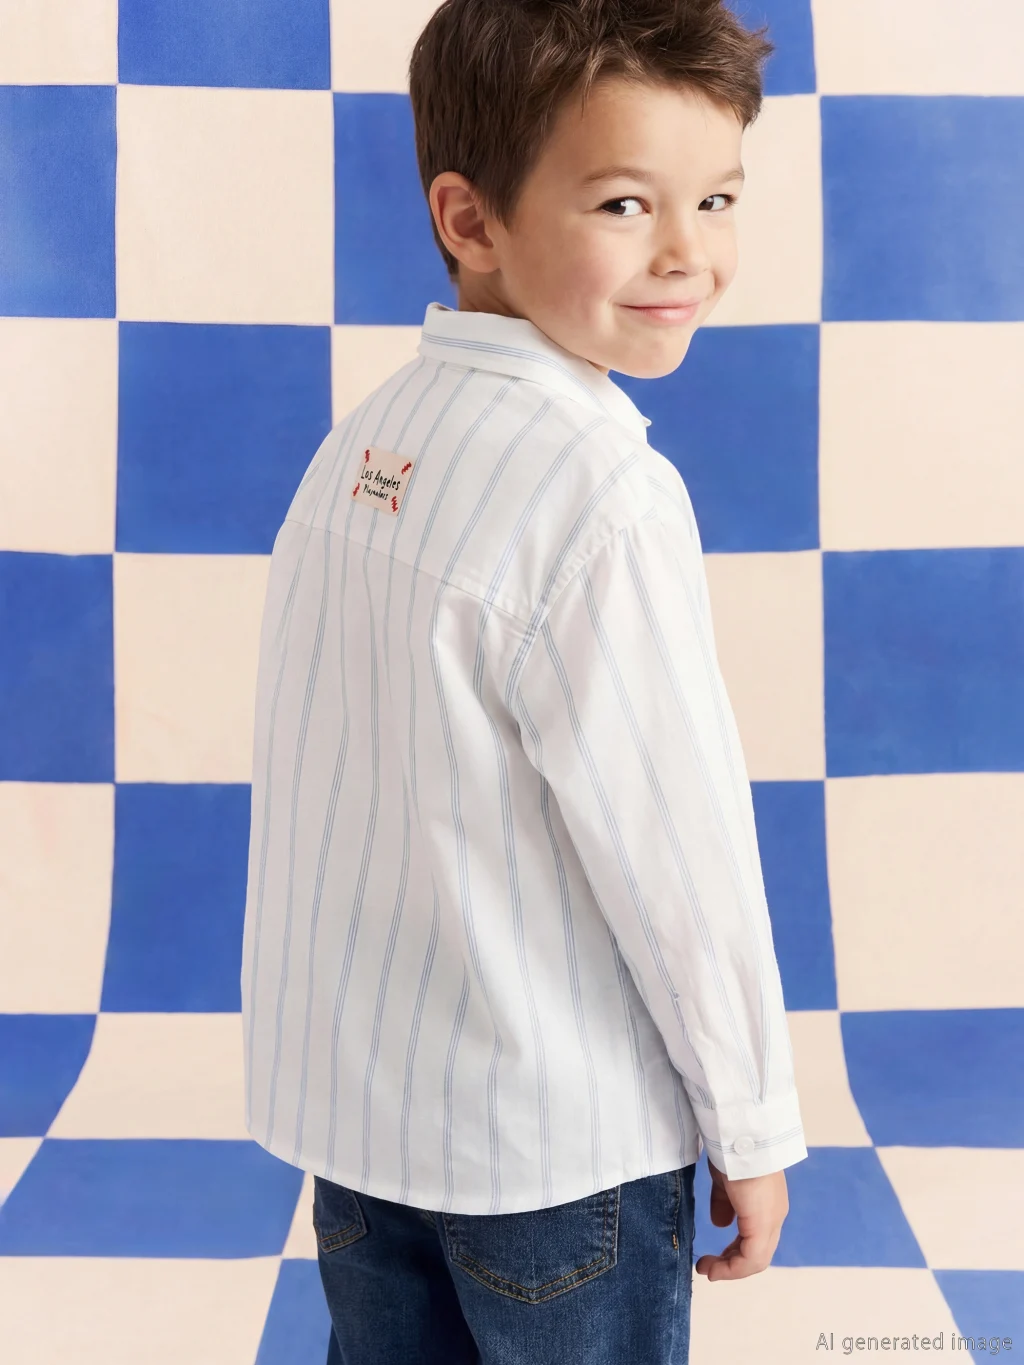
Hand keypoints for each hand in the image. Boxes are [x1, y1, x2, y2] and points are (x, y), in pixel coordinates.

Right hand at [693, 1155, 788, 1280]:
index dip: (735, 1252)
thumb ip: (724, 1202)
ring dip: (730, 1268)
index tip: (712, 1258)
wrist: (739, 1136)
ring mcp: (771, 1220)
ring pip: (756, 1259)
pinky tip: (714, 1269)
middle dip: (731, 1263)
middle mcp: (774, 1215)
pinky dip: (733, 1268)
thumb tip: (720, 1223)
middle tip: (708, 1267)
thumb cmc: (730, 1150)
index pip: (756, 1238)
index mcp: (766, 1202)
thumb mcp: (724, 1180)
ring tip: (708, 1270)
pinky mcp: (762, 1224)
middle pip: (757, 1252)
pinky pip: (752, 1258)